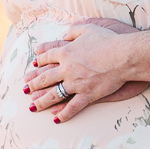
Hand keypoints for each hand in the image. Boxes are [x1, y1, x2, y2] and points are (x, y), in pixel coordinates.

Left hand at [27, 19, 144, 121]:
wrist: (123, 55)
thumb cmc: (108, 40)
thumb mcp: (89, 28)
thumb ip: (74, 30)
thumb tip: (64, 34)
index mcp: (66, 51)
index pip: (46, 57)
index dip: (38, 62)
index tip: (32, 67)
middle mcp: (67, 68)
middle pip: (45, 77)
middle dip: (34, 84)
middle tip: (26, 89)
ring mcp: (76, 83)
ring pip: (54, 94)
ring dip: (41, 102)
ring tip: (33, 107)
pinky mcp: (87, 94)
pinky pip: (72, 107)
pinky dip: (63, 114)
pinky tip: (56, 120)